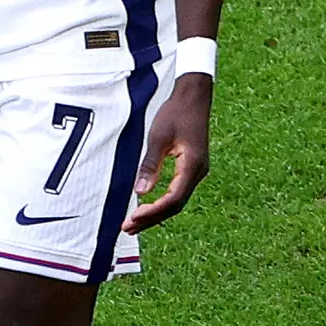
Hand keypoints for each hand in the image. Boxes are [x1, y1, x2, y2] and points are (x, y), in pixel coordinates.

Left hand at [124, 73, 212, 231]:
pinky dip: (162, 202)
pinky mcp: (191, 168)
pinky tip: (147, 208)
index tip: (133, 218)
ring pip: (177, 201)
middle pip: (175, 205)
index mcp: (192, 166)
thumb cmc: (175, 113)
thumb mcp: (158, 138)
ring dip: (156, 213)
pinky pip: (177, 191)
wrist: (193, 97)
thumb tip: (140, 192)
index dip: (153, 211)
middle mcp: (198, 172)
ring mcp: (197, 171)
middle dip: (151, 218)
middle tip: (127, 228)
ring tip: (133, 224)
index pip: (174, 199)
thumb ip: (150, 165)